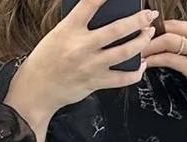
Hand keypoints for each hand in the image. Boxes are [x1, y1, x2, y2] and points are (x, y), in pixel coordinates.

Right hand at [5, 0, 157, 141]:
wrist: (37, 89)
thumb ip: (80, 24)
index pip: (90, 3)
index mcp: (69, 28)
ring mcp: (90, 65)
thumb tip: (104, 15)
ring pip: (124, 52)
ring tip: (148, 34)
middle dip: (138, 20)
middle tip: (149, 14)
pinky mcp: (95, 82)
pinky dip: (135, 72)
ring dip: (141, 42)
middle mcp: (82, 46)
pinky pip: (122, 79)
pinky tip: (141, 65)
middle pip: (117, 29)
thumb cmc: (47, 59)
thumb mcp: (59, 33)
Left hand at [142, 19, 186, 141]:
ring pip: (168, 40)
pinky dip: (154, 59)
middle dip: (150, 35)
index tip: (144, 35)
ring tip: (137, 53)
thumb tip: (168, 44)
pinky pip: (169, 58)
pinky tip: (146, 64)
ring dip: (149, 46)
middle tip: (135, 42)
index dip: (158, 28)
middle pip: (171, 28)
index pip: (177, 24)